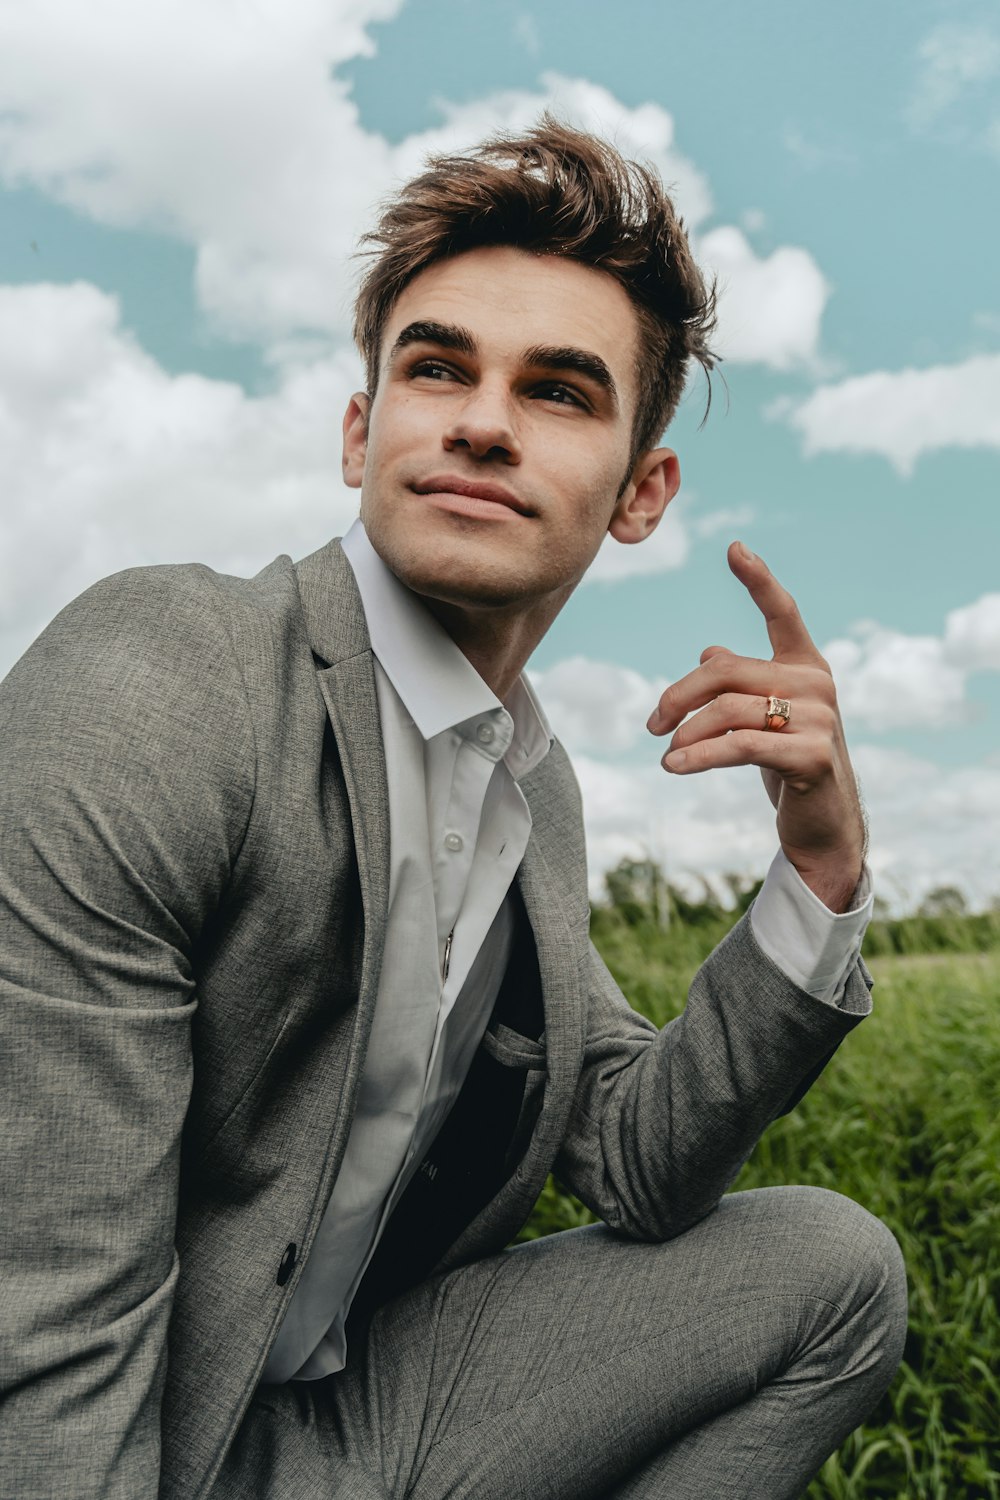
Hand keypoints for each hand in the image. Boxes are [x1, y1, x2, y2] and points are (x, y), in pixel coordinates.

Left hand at [646, 541, 865, 911]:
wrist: (822, 824)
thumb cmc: (786, 762)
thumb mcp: (761, 718)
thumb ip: (740, 682)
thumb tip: (707, 651)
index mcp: (805, 665)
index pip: (782, 613)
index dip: (758, 580)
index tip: (734, 548)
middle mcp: (817, 683)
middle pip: (726, 671)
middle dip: (679, 696)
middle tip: (652, 724)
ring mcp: (820, 719)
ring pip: (727, 710)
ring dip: (685, 734)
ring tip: (665, 755)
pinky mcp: (811, 755)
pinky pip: (739, 746)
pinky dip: (698, 755)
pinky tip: (674, 765)